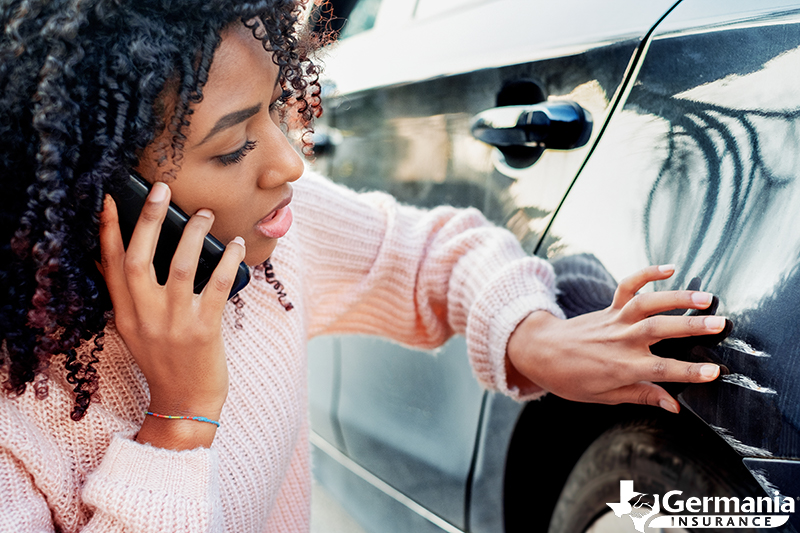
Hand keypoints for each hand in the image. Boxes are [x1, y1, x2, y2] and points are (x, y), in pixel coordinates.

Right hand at [98, 182, 245, 447]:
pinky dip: (228, 261)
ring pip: (181, 267)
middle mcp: (144, 317)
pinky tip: (236, 245)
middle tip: (161, 189)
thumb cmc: (165, 362)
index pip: (110, 265)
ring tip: (206, 214)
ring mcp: (174, 324)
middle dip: (148, 220)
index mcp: (125, 314)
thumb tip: (127, 256)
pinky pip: (218, 287)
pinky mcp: (204, 331)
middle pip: (139, 259)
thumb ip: (132, 296)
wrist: (185, 405)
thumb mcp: (136, 330)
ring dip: (193, 234)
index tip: (110, 198)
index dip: (109, 231)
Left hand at [506, 264, 724, 413]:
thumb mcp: (604, 397)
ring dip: (677, 298)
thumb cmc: (571, 379)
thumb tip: (674, 406)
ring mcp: (615, 321)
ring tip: (706, 298)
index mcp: (621, 367)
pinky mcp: (609, 308)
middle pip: (659, 331)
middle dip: (691, 328)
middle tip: (720, 325)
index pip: (660, 370)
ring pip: (648, 305)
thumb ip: (641, 396)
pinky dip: (646, 273)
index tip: (714, 372)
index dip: (688, 372)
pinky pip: (627, 286)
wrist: (540, 353)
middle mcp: (620, 341)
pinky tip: (669, 268)